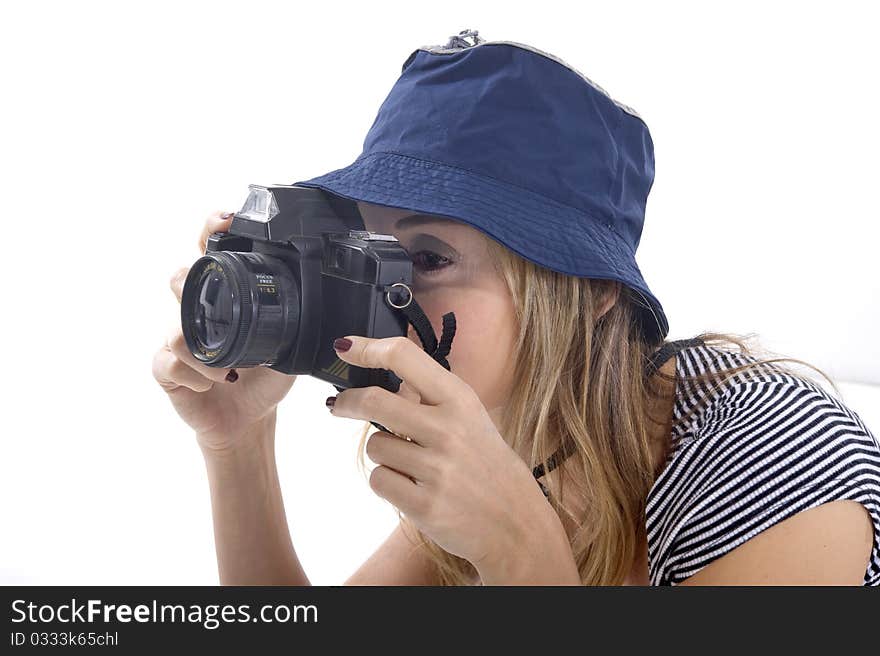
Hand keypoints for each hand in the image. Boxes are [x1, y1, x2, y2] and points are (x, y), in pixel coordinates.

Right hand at [151, 210, 296, 451]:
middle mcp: (198, 312)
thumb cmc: (266, 376)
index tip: (224, 220)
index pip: (211, 253)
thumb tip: (328, 300)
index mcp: (227, 299)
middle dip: (191, 280)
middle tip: (213, 297)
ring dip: (204, 352)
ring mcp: (179, 340)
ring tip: (228, 371)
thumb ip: (299, 320)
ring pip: (176, 327)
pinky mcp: (168, 369)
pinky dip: (195, 376)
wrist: (248, 418)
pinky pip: (170, 362)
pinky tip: (211, 384)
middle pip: (181, 278)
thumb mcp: (291, 344)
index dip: (211, 231)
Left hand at [326, 334, 561, 573]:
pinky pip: (379, 480)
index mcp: (460, 400)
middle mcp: (448, 430)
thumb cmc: (487, 465)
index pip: (404, 356)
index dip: (368, 349)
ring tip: (413, 465)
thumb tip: (381, 379)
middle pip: (374, 401)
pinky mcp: (423, 505)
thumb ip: (430, 398)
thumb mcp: (470, 418)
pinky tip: (412, 487)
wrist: (515, 523)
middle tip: (338, 404)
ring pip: (375, 445)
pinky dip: (388, 482)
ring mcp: (436, 469)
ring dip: (383, 452)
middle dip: (347, 402)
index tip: (346, 348)